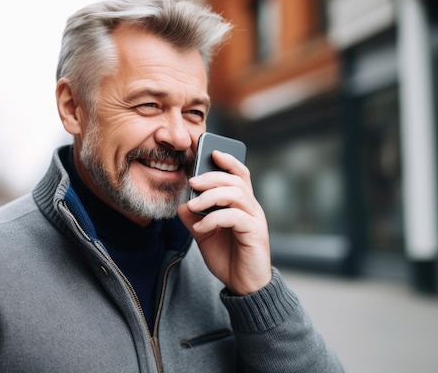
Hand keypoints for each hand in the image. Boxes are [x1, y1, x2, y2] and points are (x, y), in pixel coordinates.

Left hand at [178, 150, 271, 294]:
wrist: (243, 285)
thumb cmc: (227, 257)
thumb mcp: (204, 235)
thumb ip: (194, 218)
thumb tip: (182, 204)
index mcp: (241, 204)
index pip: (239, 174)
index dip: (228, 160)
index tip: (211, 152)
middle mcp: (251, 208)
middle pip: (235, 180)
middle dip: (212, 177)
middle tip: (192, 182)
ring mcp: (254, 219)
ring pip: (235, 194)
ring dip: (210, 196)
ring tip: (194, 205)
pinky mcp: (255, 233)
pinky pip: (234, 216)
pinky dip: (214, 218)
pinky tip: (201, 227)